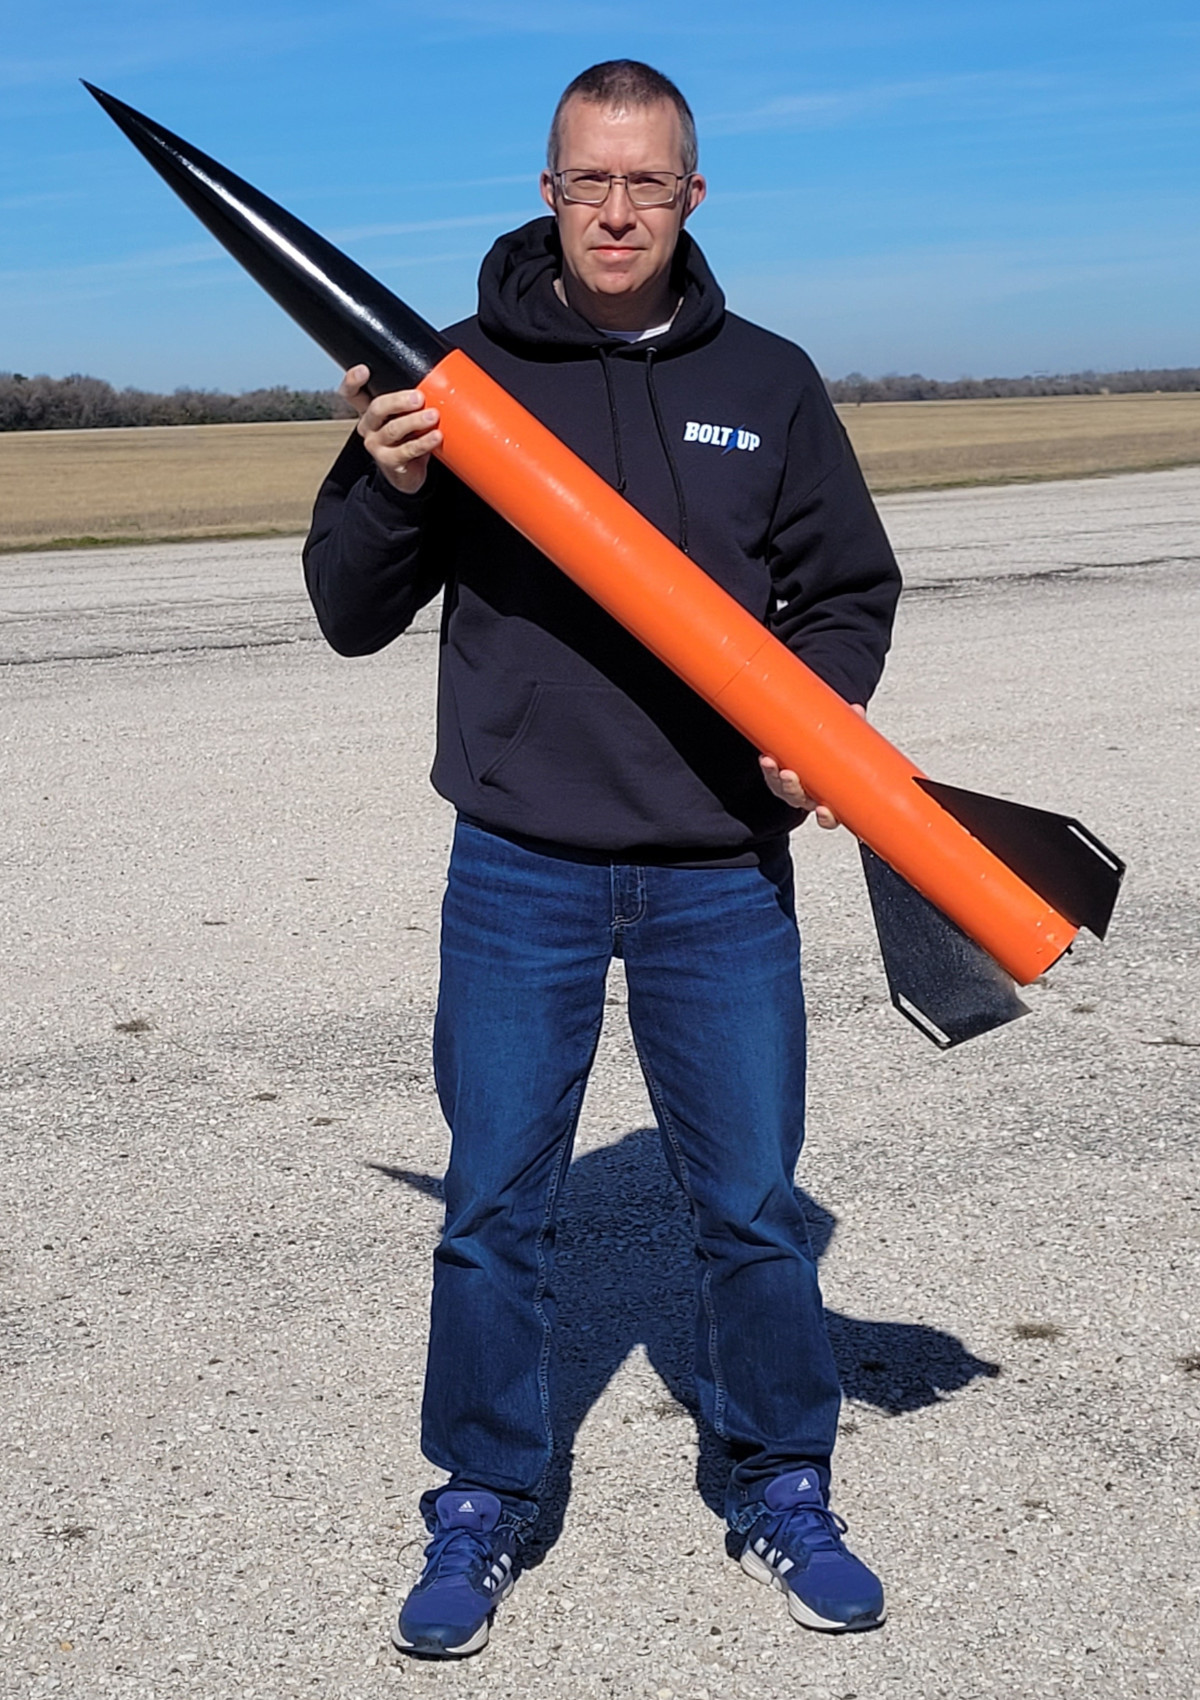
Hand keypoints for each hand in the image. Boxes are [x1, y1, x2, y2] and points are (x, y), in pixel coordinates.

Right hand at [339, 365, 441, 493]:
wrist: (407, 473)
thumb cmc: (407, 437)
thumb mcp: (405, 416)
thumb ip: (411, 400)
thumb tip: (440, 380)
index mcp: (369, 410)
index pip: (351, 393)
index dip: (352, 381)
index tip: (364, 370)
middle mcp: (368, 426)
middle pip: (376, 408)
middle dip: (398, 401)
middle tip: (419, 397)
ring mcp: (376, 445)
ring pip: (393, 429)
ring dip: (415, 421)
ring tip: (433, 416)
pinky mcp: (389, 461)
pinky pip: (407, 450)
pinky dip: (423, 442)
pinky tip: (436, 436)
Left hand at [759, 704, 866, 829]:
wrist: (817, 759)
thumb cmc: (837, 761)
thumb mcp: (848, 747)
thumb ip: (853, 731)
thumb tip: (857, 710)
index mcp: (832, 801)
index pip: (830, 818)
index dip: (826, 818)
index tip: (823, 810)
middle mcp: (810, 798)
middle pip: (800, 800)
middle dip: (792, 789)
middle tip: (789, 775)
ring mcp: (793, 789)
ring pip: (782, 788)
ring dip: (775, 776)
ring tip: (771, 762)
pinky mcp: (779, 779)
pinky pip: (771, 776)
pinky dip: (768, 767)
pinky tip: (766, 757)